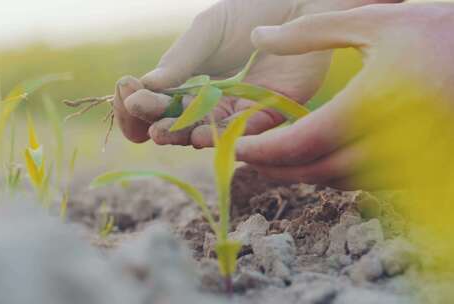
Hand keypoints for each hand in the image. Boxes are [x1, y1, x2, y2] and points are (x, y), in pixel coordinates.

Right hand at [114, 0, 399, 147]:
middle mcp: (214, 100)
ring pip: (209, 131)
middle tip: (142, 118)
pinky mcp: (271, 111)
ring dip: (184, 134)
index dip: (142, 105)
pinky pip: (247, 132)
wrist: (296, 3)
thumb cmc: (248, 11)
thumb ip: (181, 58)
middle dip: (158, 122)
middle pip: (181, 122)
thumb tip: (147, 84)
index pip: (161, 102)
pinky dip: (225, 137)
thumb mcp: (207, 30)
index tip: (127, 97)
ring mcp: (241, 108)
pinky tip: (202, 135)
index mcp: (194, 81)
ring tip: (164, 132)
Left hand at [237, 3, 453, 189]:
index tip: (235, 147)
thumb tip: (257, 38)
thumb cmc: (434, 33)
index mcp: (369, 105)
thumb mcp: (371, 22)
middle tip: (246, 155)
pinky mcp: (417, 169)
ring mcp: (405, 161)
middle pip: (312, 171)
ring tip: (274, 157)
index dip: (262, 151)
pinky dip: (331, 173)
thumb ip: (309, 32)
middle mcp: (387, 142)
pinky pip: (362, 183)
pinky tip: (317, 156)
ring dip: (300, 173)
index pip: (300, 144)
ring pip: (336, 181)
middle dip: (273, 167)